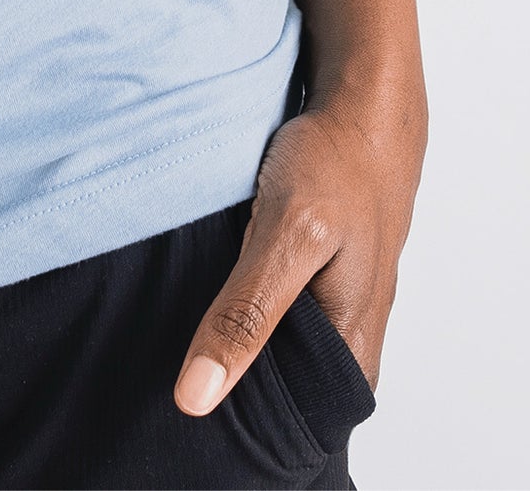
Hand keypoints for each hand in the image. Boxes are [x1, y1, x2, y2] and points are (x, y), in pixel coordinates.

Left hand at [174, 85, 425, 416]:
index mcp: (352, 356)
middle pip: (273, 390)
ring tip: (181, 320)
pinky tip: (204, 285)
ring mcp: (330, 307)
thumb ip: (246, 316)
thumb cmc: (337, 166)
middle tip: (169, 357)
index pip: (286, 425)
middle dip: (225, 377)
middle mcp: (346, 342)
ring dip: (227, 334)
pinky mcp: (310, 276)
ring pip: (266, 346)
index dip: (233, 418)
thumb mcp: (287, 236)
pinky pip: (265, 309)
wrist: (360, 104)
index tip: (181, 403)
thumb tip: (198, 397)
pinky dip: (234, 298)